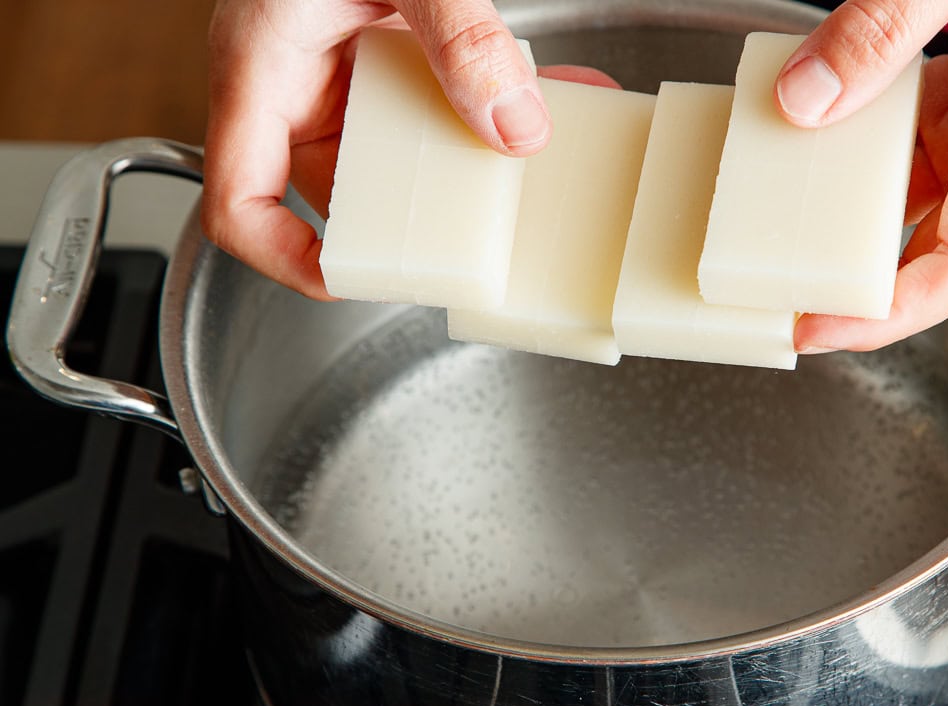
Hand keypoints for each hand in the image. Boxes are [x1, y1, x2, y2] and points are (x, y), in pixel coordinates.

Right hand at [203, 0, 613, 298]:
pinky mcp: (390, 49)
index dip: (285, 257)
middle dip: (417, 213)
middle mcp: (298, 80)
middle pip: (342, 188)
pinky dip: (499, 103)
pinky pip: (441, 98)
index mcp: (262, 71)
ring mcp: (345, 67)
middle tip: (482, 232)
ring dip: (474, 162)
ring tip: (539, 168)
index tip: (353, 276)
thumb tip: (518, 126)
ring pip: (404, 151)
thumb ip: (460, 37)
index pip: (239, 202)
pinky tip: (560, 98)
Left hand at [777, 0, 947, 351]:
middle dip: (855, 276)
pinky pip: (928, 151)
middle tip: (778, 284)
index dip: (886, 316)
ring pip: (925, 200)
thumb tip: (804, 99)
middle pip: (935, 249)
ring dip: (857, 213)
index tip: (818, 328)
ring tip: (786, 219)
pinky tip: (828, 140)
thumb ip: (878, 31)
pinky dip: (874, 157)